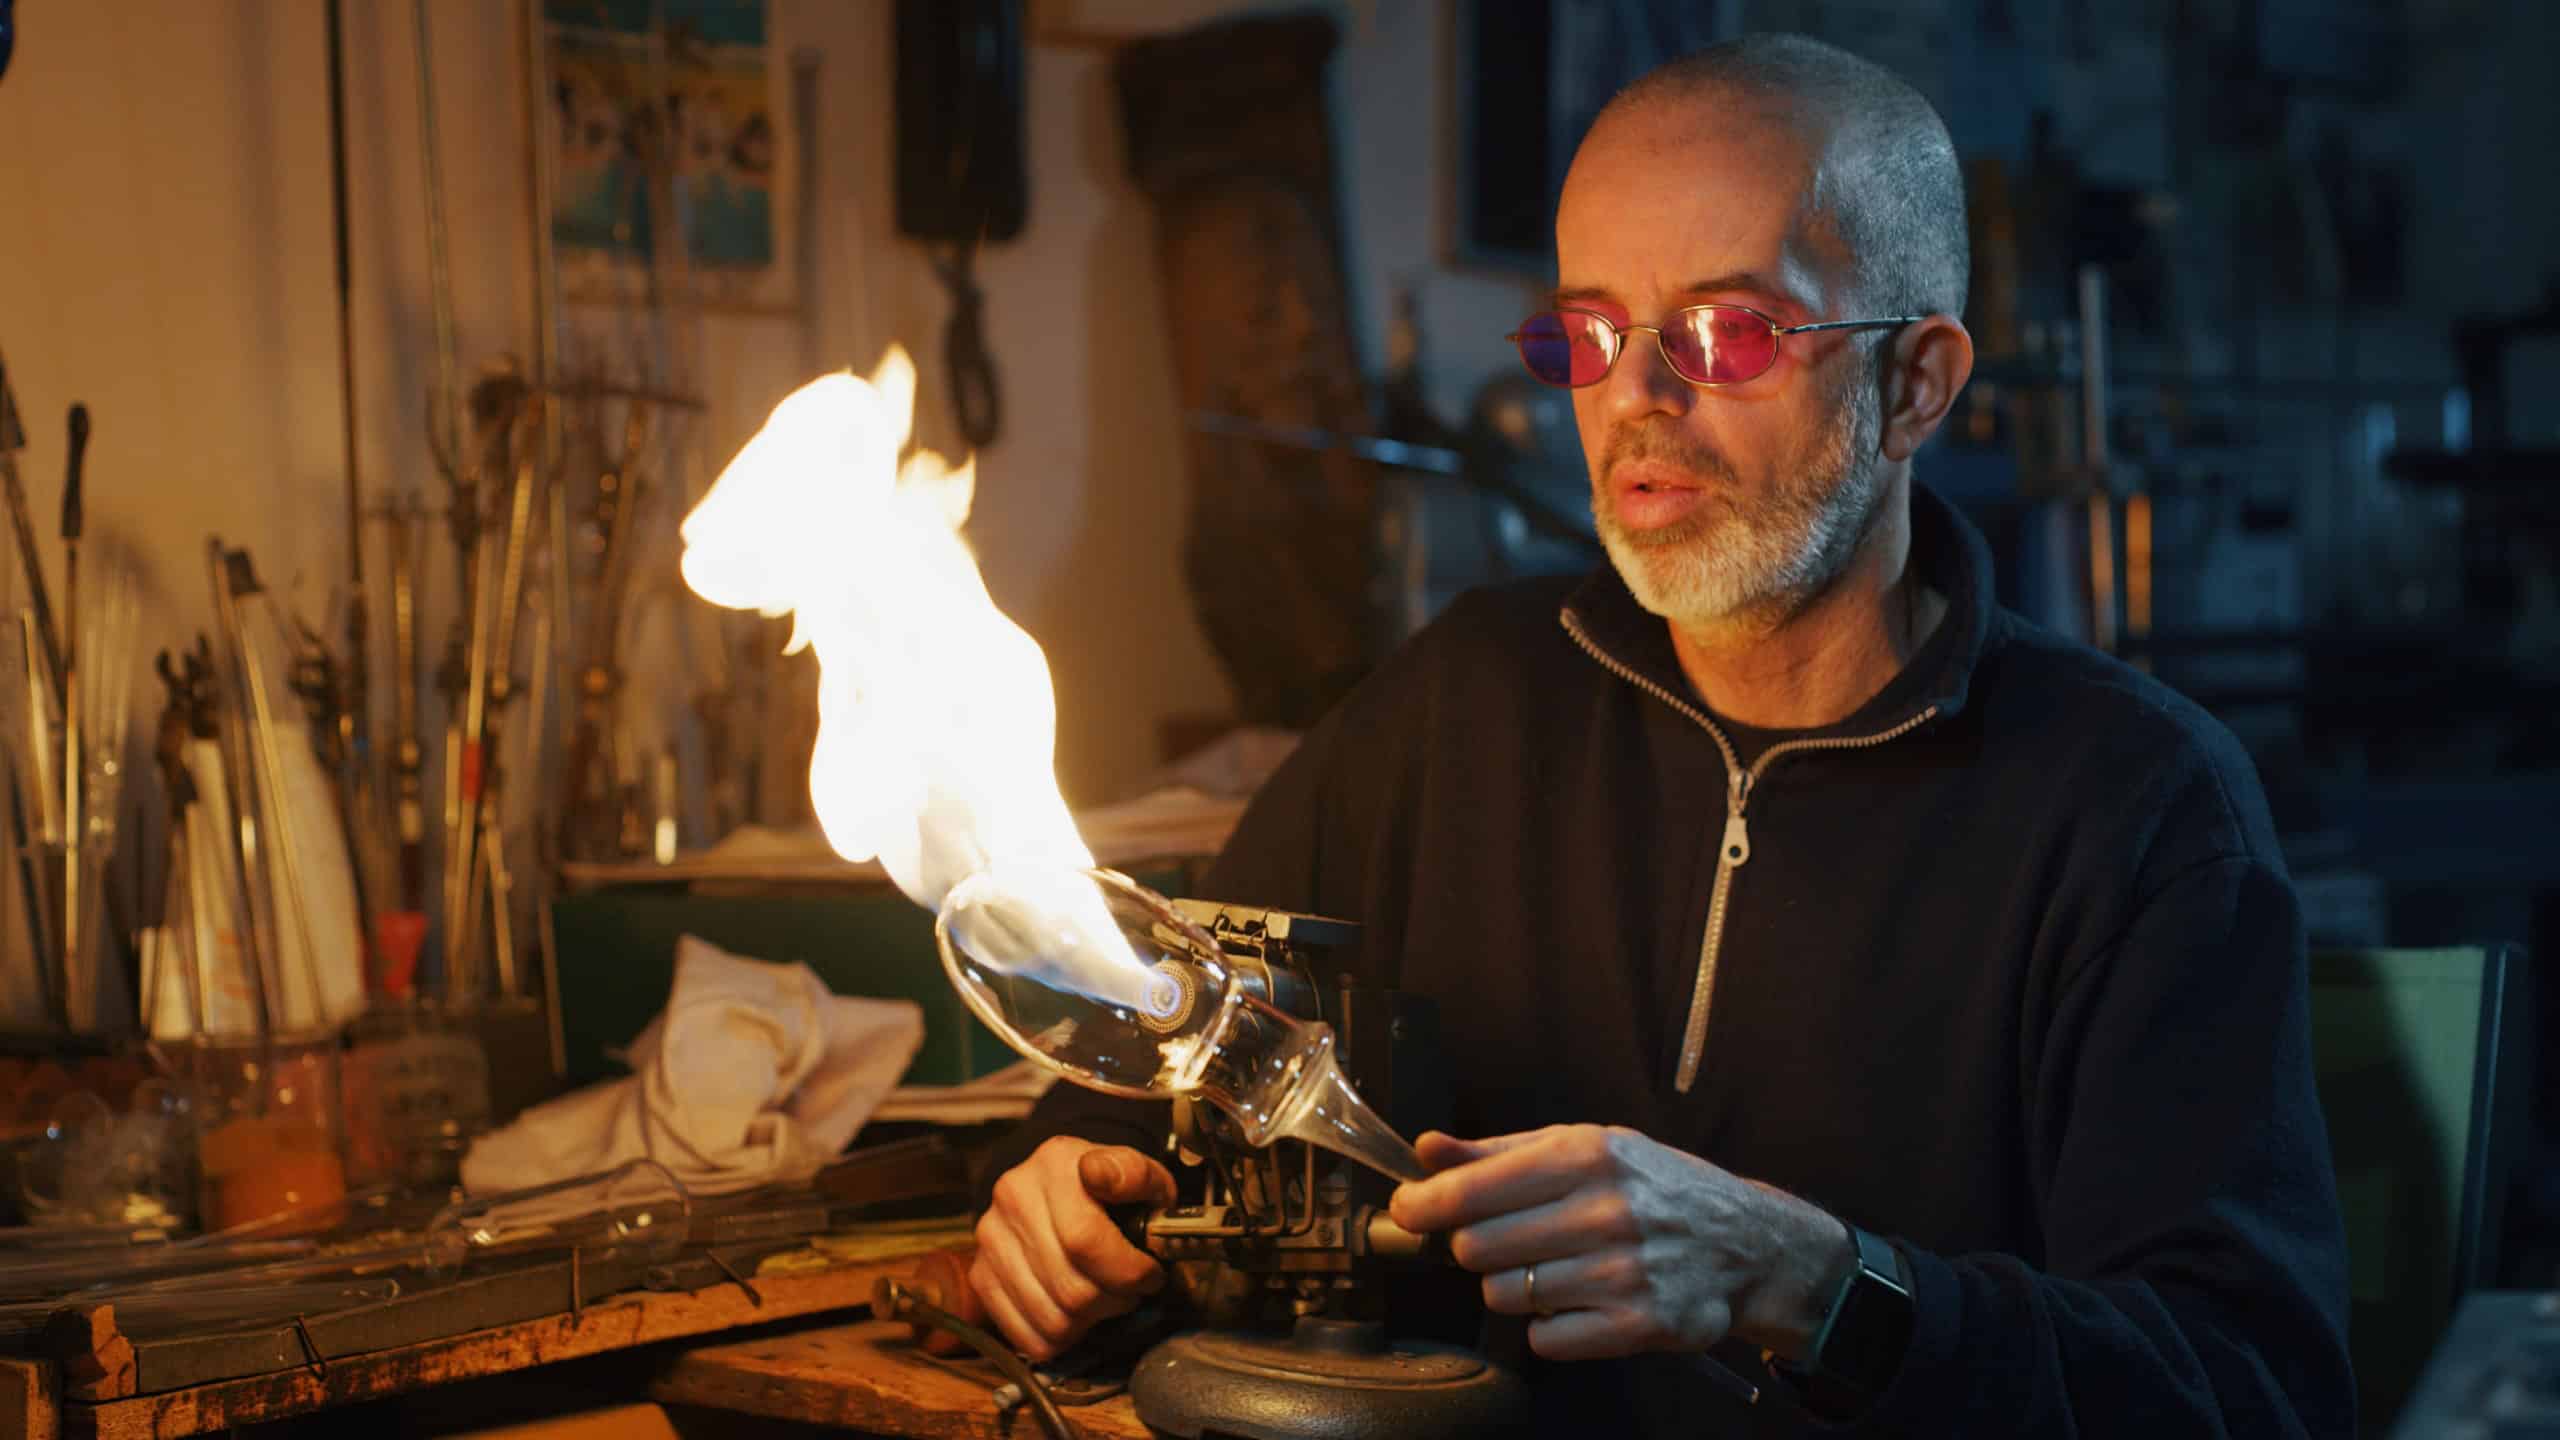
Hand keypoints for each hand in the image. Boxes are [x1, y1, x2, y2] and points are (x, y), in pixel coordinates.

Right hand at [970, 1136, 1176, 1360]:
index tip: (1151, 1274)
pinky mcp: (981, 1275)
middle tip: (1131, 1290)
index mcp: (1055, 1163)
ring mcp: (991, 1238)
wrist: (1061, 1191)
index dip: (1128, 1271)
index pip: (1085, 1239)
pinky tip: (1076, 1313)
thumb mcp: (1140, 1174)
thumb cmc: (1110, 1191)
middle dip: (1116, 1301)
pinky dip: (1061, 1338)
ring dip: (1090, 1322)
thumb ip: (1135, 1175)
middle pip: (1072, 1289)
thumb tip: (1104, 1175)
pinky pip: (1027, 1337)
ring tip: (1104, 1297)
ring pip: (1053, 1320)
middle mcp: (1013, 1197)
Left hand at [1388, 1126, 1852, 1362]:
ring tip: (1554, 1268)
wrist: (1748, 1243)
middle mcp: (1604, 1211)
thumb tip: (1425, 1149)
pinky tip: (1579, 1301)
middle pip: (1477, 1248)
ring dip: (1514, 1287)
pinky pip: (1544, 1339)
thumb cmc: (1657, 1188)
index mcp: (1586, 1156)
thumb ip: (1499, 1151)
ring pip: (1504, 1296)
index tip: (1408, 1210)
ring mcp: (1622, 1272)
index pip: (1473, 1189)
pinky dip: (1549, 1326)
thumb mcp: (1586, 1147)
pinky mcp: (1638, 1326)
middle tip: (1509, 1240)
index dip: (1424, 1204)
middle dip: (1478, 1246)